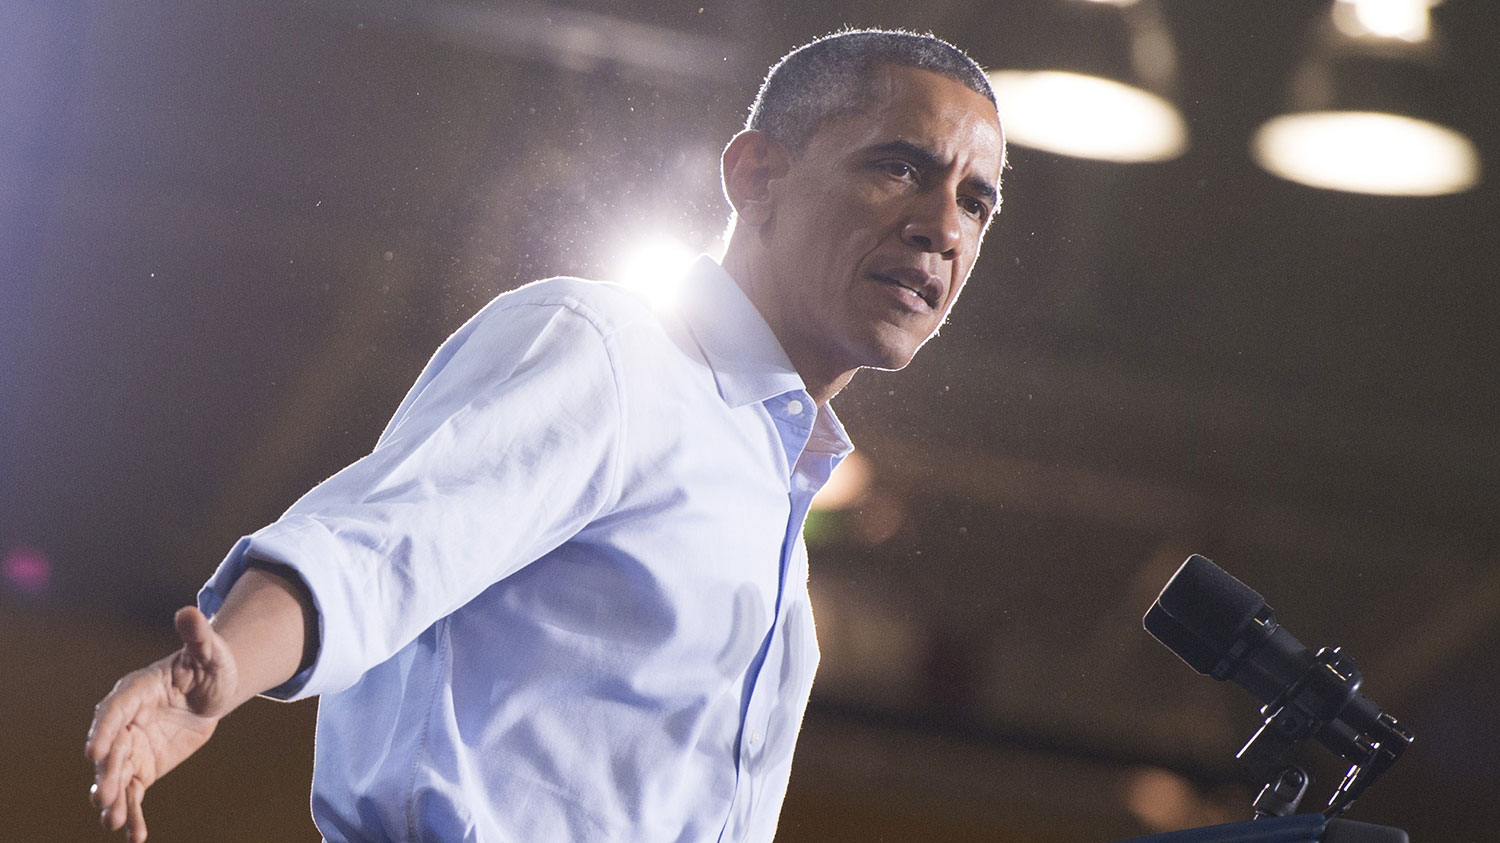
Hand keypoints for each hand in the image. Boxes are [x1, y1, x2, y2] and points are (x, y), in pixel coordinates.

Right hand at [86, 606, 240, 841]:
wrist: (213, 689)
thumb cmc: (210, 664)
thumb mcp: (210, 651)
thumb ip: (198, 635)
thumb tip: (190, 611)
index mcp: (136, 690)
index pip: (114, 709)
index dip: (104, 729)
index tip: (93, 752)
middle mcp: (126, 721)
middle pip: (111, 748)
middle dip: (107, 772)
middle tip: (104, 796)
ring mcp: (132, 746)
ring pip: (118, 775)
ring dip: (114, 799)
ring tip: (114, 821)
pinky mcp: (143, 766)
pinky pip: (134, 792)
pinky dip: (133, 813)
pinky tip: (134, 836)